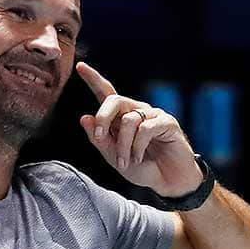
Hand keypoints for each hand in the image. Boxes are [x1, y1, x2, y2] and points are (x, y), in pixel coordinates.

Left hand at [75, 62, 204, 196]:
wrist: (169, 182)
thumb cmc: (144, 168)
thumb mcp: (115, 158)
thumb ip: (100, 141)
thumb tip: (84, 118)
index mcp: (122, 117)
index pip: (107, 93)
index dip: (94, 79)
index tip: (80, 66)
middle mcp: (137, 111)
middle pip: (114, 99)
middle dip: (102, 117)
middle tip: (98, 136)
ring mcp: (153, 115)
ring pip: (128, 120)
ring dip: (123, 145)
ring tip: (126, 163)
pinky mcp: (167, 122)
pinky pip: (145, 128)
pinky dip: (138, 146)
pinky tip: (139, 158)